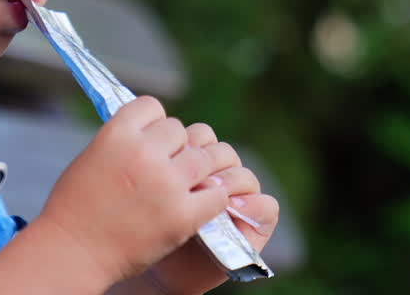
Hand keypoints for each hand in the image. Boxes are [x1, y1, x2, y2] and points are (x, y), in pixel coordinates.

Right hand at [36, 97, 229, 288]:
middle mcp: (144, 152)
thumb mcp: (92, 156)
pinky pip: (218, 194)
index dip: (153, 122)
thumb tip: (152, 134)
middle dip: (175, 146)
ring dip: (201, 168)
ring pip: (205, 158)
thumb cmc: (76, 206)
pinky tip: (203, 202)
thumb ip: (123, 140)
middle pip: (179, 131)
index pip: (152, 106)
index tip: (151, 138)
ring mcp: (167, 183)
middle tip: (169, 165)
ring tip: (194, 180)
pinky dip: (214, 196)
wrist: (74, 252)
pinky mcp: (183, 215)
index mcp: (117, 134)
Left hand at [142, 123, 279, 294]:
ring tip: (211, 193)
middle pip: (222, 151)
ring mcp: (238, 199)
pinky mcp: (255, 224)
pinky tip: (233, 210)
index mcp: (190, 161)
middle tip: (190, 179)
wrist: (159, 274)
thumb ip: (156, 165)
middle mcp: (217, 177)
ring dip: (230, 182)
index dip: (189, 143)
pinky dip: (255, 205)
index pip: (201, 135)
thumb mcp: (142, 193)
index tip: (173, 156)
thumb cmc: (141, 231)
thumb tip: (155, 135)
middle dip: (207, 161)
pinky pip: (268, 205)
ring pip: (244, 174)